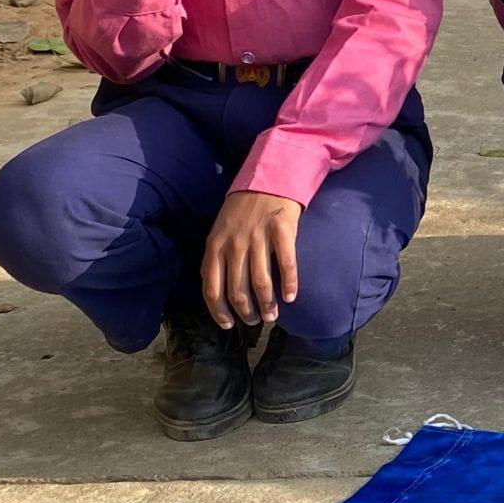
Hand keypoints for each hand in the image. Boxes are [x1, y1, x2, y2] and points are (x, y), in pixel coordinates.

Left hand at [202, 190, 301, 328]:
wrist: (268, 178)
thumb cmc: (242, 209)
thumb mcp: (220, 231)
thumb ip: (217, 257)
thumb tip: (218, 290)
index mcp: (215, 246)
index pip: (212, 288)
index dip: (219, 311)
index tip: (229, 324)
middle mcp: (234, 244)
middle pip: (237, 290)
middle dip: (246, 312)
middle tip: (255, 320)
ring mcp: (258, 237)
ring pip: (261, 282)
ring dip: (267, 304)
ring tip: (272, 315)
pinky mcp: (282, 230)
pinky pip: (286, 264)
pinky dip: (289, 284)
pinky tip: (291, 297)